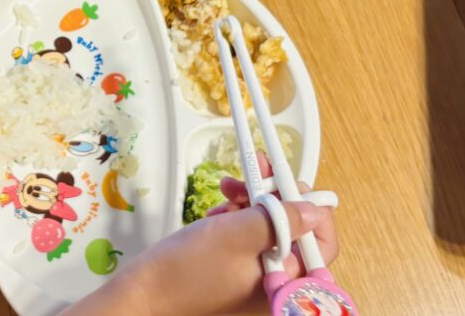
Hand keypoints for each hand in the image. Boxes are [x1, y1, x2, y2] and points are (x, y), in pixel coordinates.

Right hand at [76, 157, 337, 315]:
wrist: (141, 294)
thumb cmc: (188, 269)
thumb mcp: (238, 234)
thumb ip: (282, 219)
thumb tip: (316, 210)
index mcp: (285, 284)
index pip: (323, 246)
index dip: (314, 212)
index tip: (293, 184)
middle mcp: (274, 284)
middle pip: (294, 230)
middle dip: (275, 197)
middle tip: (257, 169)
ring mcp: (252, 278)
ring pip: (268, 227)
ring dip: (251, 202)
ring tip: (227, 188)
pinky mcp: (232, 270)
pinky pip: (246, 237)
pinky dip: (235, 218)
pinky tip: (216, 212)